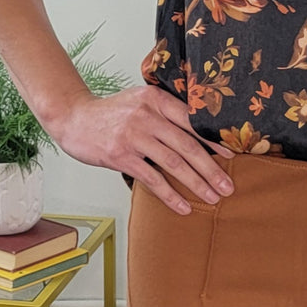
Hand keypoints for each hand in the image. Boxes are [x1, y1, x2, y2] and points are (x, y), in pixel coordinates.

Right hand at [47, 84, 236, 214]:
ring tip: (212, 198)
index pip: (192, 121)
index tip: (232, 156)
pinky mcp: (121, 155)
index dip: (214, 141)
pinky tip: (182, 207)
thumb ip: (165, 111)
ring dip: (197, 183)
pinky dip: (170, 195)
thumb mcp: (140, 102)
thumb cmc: (111, 113)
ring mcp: (134, 135)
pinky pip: (151, 178)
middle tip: (228, 186)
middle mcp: (148, 115)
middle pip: (188, 144)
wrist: (74, 117)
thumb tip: (199, 133)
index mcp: (157, 99)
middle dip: (212, 168)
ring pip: (174, 163)